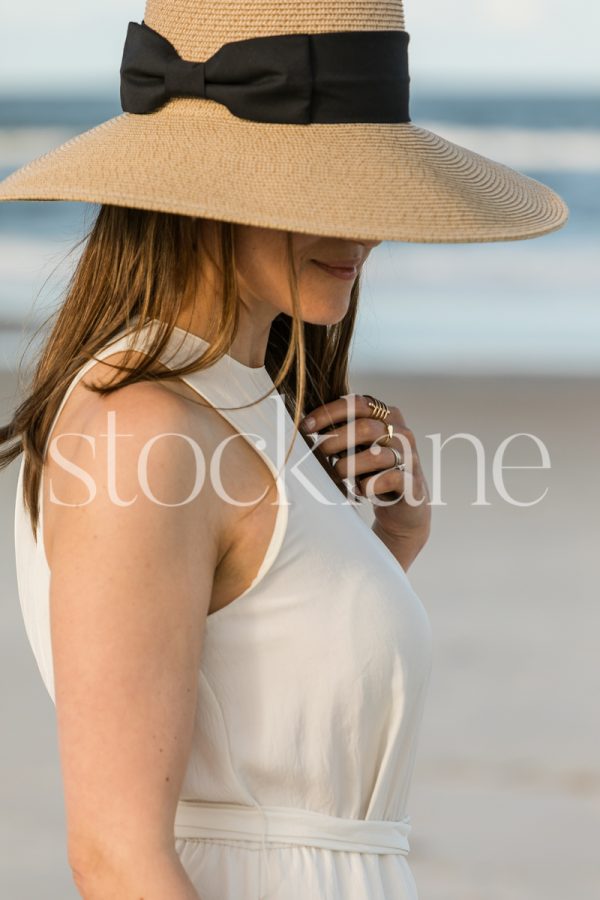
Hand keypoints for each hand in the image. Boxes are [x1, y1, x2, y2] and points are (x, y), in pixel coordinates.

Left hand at [300, 393, 430, 546]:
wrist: (404, 506)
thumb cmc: (374, 470)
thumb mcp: (358, 446)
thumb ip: (341, 431)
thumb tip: (304, 424)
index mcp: (388, 415)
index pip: (357, 403)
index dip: (329, 413)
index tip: (306, 426)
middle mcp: (402, 432)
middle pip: (365, 428)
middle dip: (335, 441)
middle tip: (318, 453)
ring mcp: (410, 457)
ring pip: (376, 455)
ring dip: (348, 466)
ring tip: (338, 474)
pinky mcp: (413, 483)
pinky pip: (388, 480)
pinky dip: (368, 486)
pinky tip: (361, 490)